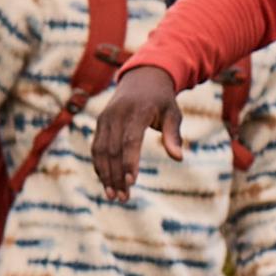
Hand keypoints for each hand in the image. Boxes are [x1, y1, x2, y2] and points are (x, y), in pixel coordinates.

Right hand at [92, 66, 182, 200]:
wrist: (142, 77)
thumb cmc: (162, 99)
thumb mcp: (173, 113)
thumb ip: (173, 135)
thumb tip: (178, 158)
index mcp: (137, 111)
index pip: (130, 140)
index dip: (129, 162)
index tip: (132, 183)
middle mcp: (117, 114)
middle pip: (113, 150)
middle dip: (116, 176)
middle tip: (123, 198)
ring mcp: (106, 118)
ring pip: (101, 151)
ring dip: (105, 175)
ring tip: (113, 196)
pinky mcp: (100, 122)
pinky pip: (97, 147)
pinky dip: (100, 166)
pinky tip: (107, 182)